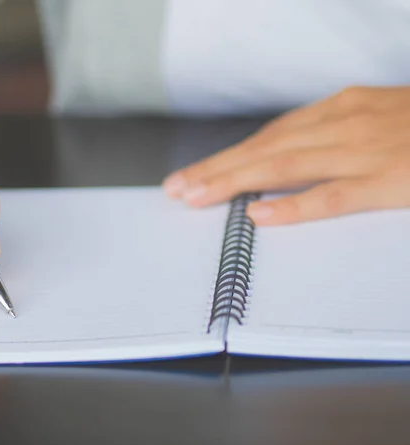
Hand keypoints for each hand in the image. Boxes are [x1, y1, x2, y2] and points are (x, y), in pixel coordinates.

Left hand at [163, 86, 409, 224]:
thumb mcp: (376, 117)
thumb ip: (333, 135)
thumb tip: (286, 158)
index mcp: (342, 109)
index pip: (271, 135)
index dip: (230, 155)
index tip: (195, 173)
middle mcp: (345, 123)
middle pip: (266, 149)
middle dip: (217, 168)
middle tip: (178, 187)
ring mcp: (367, 150)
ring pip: (285, 165)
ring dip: (235, 181)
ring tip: (197, 197)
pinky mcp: (393, 179)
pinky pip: (335, 195)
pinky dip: (295, 206)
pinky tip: (261, 215)